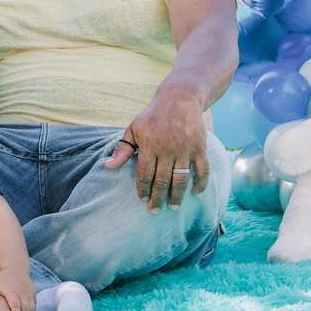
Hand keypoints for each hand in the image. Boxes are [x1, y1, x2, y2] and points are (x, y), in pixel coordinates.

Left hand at [103, 83, 208, 212]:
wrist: (179, 99)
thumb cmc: (153, 117)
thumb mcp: (134, 129)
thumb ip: (122, 149)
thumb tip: (107, 166)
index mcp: (149, 145)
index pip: (144, 173)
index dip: (143, 188)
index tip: (142, 199)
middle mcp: (167, 148)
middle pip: (161, 180)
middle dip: (157, 198)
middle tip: (154, 211)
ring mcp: (185, 149)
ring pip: (181, 178)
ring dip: (177, 195)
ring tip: (173, 207)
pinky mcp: (199, 148)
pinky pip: (202, 170)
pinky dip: (201, 183)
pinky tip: (196, 193)